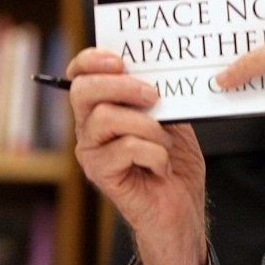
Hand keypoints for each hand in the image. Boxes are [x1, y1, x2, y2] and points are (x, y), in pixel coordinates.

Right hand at [66, 48, 207, 264]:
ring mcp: (93, 152)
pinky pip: (126, 147)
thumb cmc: (175, 162)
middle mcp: (91, 128)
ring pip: (107, 117)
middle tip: (153, 96)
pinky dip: (155, 153)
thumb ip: (162, 96)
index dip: (91, 61)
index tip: (118, 59)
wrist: (182, 205)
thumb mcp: (173, 119)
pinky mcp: (101, 174)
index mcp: (105, 108)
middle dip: (122, 86)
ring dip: (148, 126)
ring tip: (166, 143)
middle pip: (85, 91)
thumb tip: (162, 72)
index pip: (81, 76)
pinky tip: (162, 166)